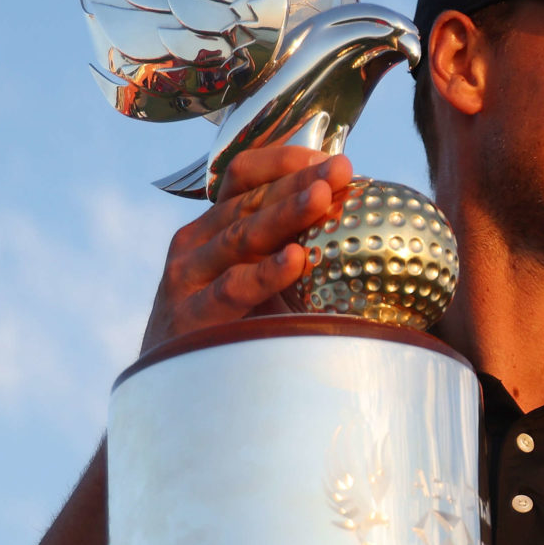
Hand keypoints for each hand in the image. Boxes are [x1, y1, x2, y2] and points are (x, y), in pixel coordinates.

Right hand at [140, 148, 351, 353]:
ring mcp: (189, 276)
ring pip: (242, 236)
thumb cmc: (235, 325)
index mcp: (214, 225)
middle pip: (250, 201)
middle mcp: (196, 242)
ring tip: (322, 198)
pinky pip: (233, 288)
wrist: (181, 385)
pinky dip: (266, 272)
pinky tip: (296, 259)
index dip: (286, 161)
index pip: (244, 175)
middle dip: (298, 182)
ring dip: (285, 214)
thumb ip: (292, 244)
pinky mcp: (191, 314)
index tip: (330, 159)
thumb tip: (362, 220)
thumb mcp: (260, 276)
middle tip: (341, 170)